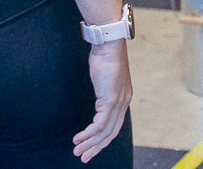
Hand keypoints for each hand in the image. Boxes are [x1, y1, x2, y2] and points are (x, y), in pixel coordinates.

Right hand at [73, 41, 131, 162]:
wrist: (109, 45)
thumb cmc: (105, 58)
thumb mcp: (105, 79)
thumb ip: (103, 91)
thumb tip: (98, 99)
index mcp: (124, 98)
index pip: (115, 125)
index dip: (103, 138)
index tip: (91, 146)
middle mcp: (124, 102)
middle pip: (111, 133)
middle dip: (96, 147)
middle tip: (84, 157)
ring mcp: (119, 102)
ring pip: (105, 131)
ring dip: (90, 143)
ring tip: (77, 150)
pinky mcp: (110, 100)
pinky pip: (99, 124)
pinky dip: (88, 134)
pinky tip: (79, 138)